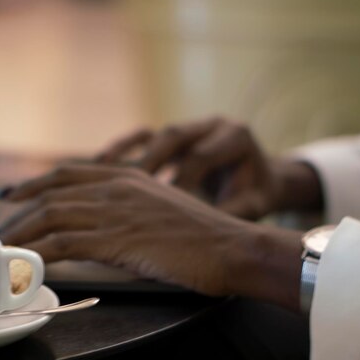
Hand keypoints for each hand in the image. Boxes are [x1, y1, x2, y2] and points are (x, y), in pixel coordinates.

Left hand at [0, 164, 302, 309]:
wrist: (231, 246)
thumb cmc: (202, 234)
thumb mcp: (161, 207)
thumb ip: (129, 207)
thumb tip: (101, 223)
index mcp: (125, 175)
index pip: (66, 174)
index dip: (33, 184)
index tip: (10, 195)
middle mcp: (115, 187)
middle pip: (51, 195)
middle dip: (18, 212)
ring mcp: (115, 212)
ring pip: (52, 218)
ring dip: (22, 234)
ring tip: (2, 249)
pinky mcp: (117, 239)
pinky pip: (65, 243)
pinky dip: (40, 252)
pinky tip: (27, 262)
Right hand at [95, 117, 282, 219]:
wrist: (260, 178)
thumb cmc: (256, 194)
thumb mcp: (253, 205)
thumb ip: (231, 213)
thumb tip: (202, 233)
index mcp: (236, 136)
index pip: (201, 157)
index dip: (180, 182)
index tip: (164, 207)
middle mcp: (210, 126)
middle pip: (173, 137)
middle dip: (148, 161)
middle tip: (124, 185)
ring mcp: (189, 129)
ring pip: (153, 135)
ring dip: (125, 153)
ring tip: (102, 171)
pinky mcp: (172, 138)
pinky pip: (141, 138)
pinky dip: (121, 150)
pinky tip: (100, 167)